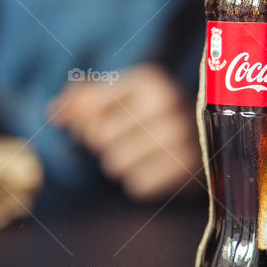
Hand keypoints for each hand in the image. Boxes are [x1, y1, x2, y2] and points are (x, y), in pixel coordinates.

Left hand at [48, 64, 201, 199]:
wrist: (211, 135)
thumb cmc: (156, 113)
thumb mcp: (124, 95)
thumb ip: (84, 99)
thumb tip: (55, 113)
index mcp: (149, 80)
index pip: (90, 112)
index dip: (89, 123)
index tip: (108, 121)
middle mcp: (168, 103)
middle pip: (101, 140)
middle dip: (108, 145)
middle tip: (130, 139)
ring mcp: (182, 136)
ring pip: (117, 164)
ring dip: (124, 165)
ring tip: (144, 153)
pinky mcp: (188, 167)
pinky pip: (139, 185)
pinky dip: (143, 181)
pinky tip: (158, 168)